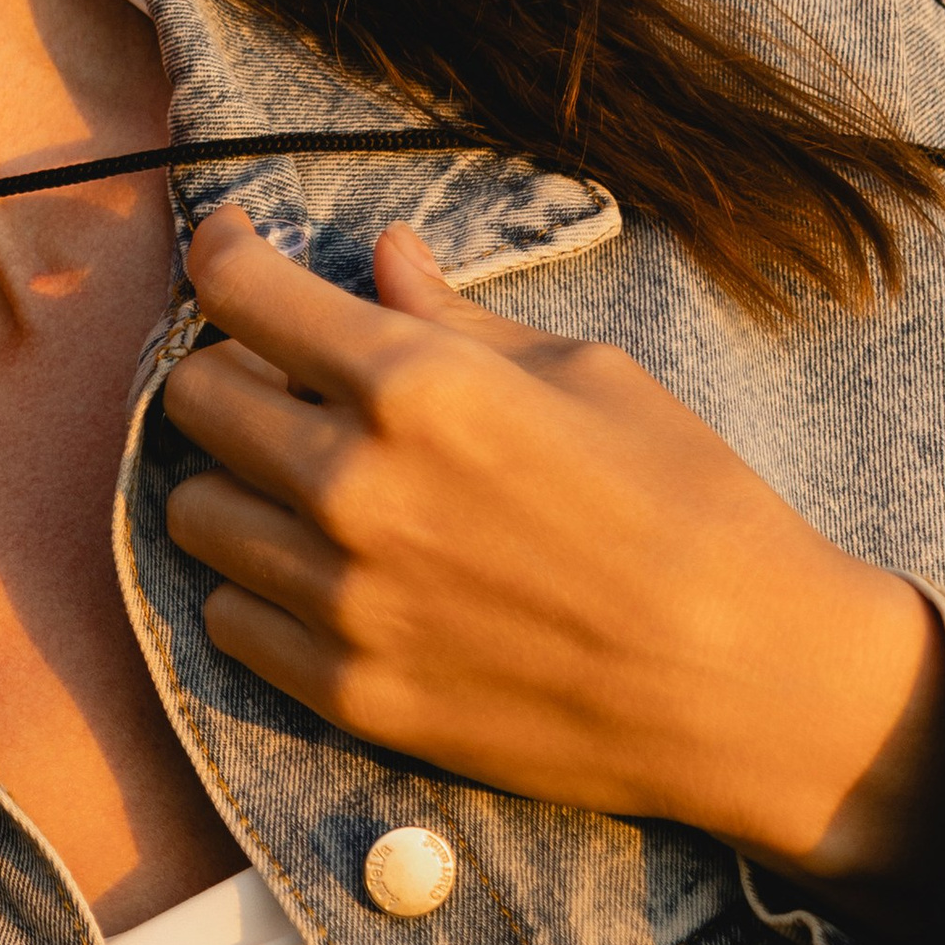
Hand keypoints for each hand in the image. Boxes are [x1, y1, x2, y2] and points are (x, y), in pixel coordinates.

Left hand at [160, 207, 944, 927]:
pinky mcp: (348, 694)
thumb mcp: (590, 375)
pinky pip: (228, 619)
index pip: (240, 294)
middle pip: (193, 398)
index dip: (225, 253)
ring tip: (304, 482)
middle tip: (286, 379)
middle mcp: (355, 486)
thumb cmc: (693, 507)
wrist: (754, 686)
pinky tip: (320, 571)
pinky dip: (255, 585)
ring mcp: (343, 600)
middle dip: (230, 370)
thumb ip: (458, 319)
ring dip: (235, 483)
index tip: (234, 250)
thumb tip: (386, 257)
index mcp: (416, 385)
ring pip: (191, 511)